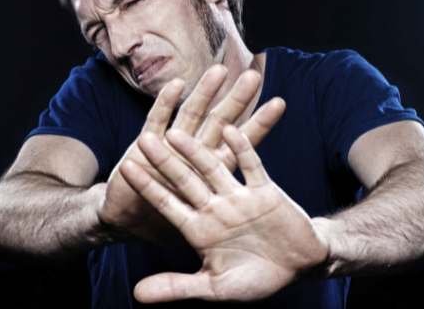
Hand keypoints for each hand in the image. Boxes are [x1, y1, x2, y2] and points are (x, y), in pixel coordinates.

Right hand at [98, 65, 282, 244]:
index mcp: (211, 173)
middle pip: (219, 123)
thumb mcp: (201, 235)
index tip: (279, 102)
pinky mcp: (144, 146)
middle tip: (253, 76)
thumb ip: (223, 237)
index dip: (258, 125)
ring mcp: (169, 148)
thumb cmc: (164, 225)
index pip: (240, 146)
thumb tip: (259, 246)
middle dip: (236, 100)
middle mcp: (194, 155)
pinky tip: (176, 85)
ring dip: (204, 94)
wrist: (126, 221)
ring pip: (191, 116)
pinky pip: (156, 121)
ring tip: (219, 71)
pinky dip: (165, 104)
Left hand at [120, 120, 328, 302]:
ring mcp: (238, 197)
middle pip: (185, 181)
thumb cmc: (256, 279)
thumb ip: (177, 287)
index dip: (147, 187)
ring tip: (175, 132)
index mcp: (199, 229)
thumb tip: (137, 295)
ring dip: (196, 152)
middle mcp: (214, 208)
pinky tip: (228, 131)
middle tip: (143, 140)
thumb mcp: (215, 287)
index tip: (125, 168)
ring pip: (213, 169)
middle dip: (165, 162)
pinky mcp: (264, 190)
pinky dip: (241, 150)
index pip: (167, 204)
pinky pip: (251, 166)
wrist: (298, 267)